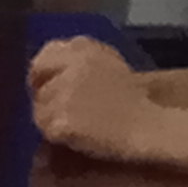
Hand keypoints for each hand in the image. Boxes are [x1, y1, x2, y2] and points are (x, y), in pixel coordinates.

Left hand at [28, 39, 155, 160]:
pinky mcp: (63, 120)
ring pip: (39, 108)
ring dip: (51, 118)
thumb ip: (78, 61)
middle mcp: (70, 67)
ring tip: (74, 125)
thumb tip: (48, 69)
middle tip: (57, 110)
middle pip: (37, 83)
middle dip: (44, 96)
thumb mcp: (108, 64)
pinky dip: (57, 135)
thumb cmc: (134, 100)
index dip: (42, 73)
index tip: (46, 85)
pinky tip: (75, 137)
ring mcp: (65, 94)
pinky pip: (46, 129)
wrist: (149, 127)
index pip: (44, 57)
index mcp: (82, 49)